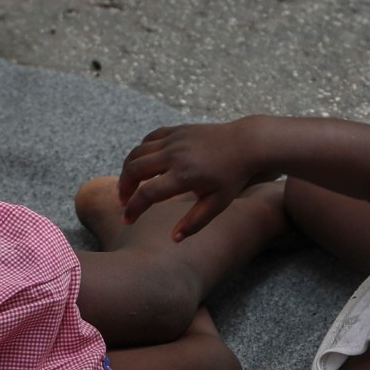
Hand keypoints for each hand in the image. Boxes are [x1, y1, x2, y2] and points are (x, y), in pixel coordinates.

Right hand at [118, 121, 271, 239]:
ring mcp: (174, 140)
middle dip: (123, 188)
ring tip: (129, 185)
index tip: (127, 220)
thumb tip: (174, 238)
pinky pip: (149, 139)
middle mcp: (175, 155)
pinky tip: (142, 164)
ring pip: (137, 153)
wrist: (246, 143)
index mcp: (184, 176)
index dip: (133, 209)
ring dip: (127, 170)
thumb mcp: (218, 204)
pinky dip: (140, 152)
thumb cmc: (233, 177)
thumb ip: (195, 222)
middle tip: (124, 202)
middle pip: (134, 170)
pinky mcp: (176, 130)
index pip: (147, 194)